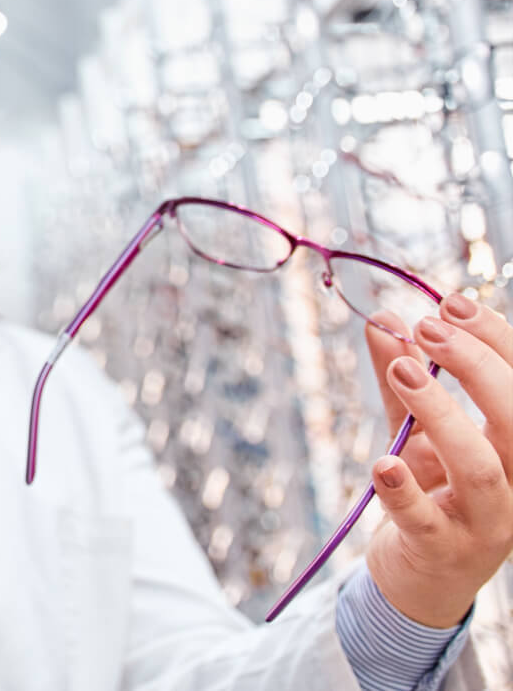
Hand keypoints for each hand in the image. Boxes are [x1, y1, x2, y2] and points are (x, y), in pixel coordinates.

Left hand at [361, 295, 512, 627]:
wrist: (422, 575)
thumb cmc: (432, 491)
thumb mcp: (418, 429)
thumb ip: (404, 376)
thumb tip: (383, 320)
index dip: (497, 339)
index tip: (451, 302)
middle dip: (476, 367)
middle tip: (427, 328)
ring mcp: (487, 522)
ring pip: (480, 466)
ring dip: (440, 414)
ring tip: (401, 370)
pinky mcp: (444, 550)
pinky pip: (426, 520)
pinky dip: (404, 490)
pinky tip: (381, 462)